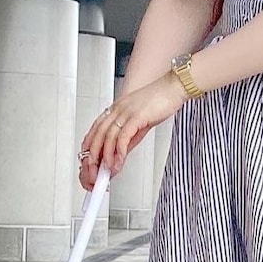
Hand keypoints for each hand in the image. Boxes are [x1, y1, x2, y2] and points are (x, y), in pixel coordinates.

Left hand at [78, 73, 186, 190]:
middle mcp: (117, 110)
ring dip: (105, 157)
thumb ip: (128, 138)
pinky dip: (119, 152)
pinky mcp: (136, 116)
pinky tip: (119, 162)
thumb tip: (119, 155)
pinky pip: (123, 137)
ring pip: (108, 137)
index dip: (89, 148)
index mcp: (115, 109)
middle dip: (92, 157)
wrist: (173, 88)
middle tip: (93, 173)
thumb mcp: (139, 123)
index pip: (95, 130)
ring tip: (107, 172)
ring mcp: (126, 112)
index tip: (88, 163)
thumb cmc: (159, 102)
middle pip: (97, 135)